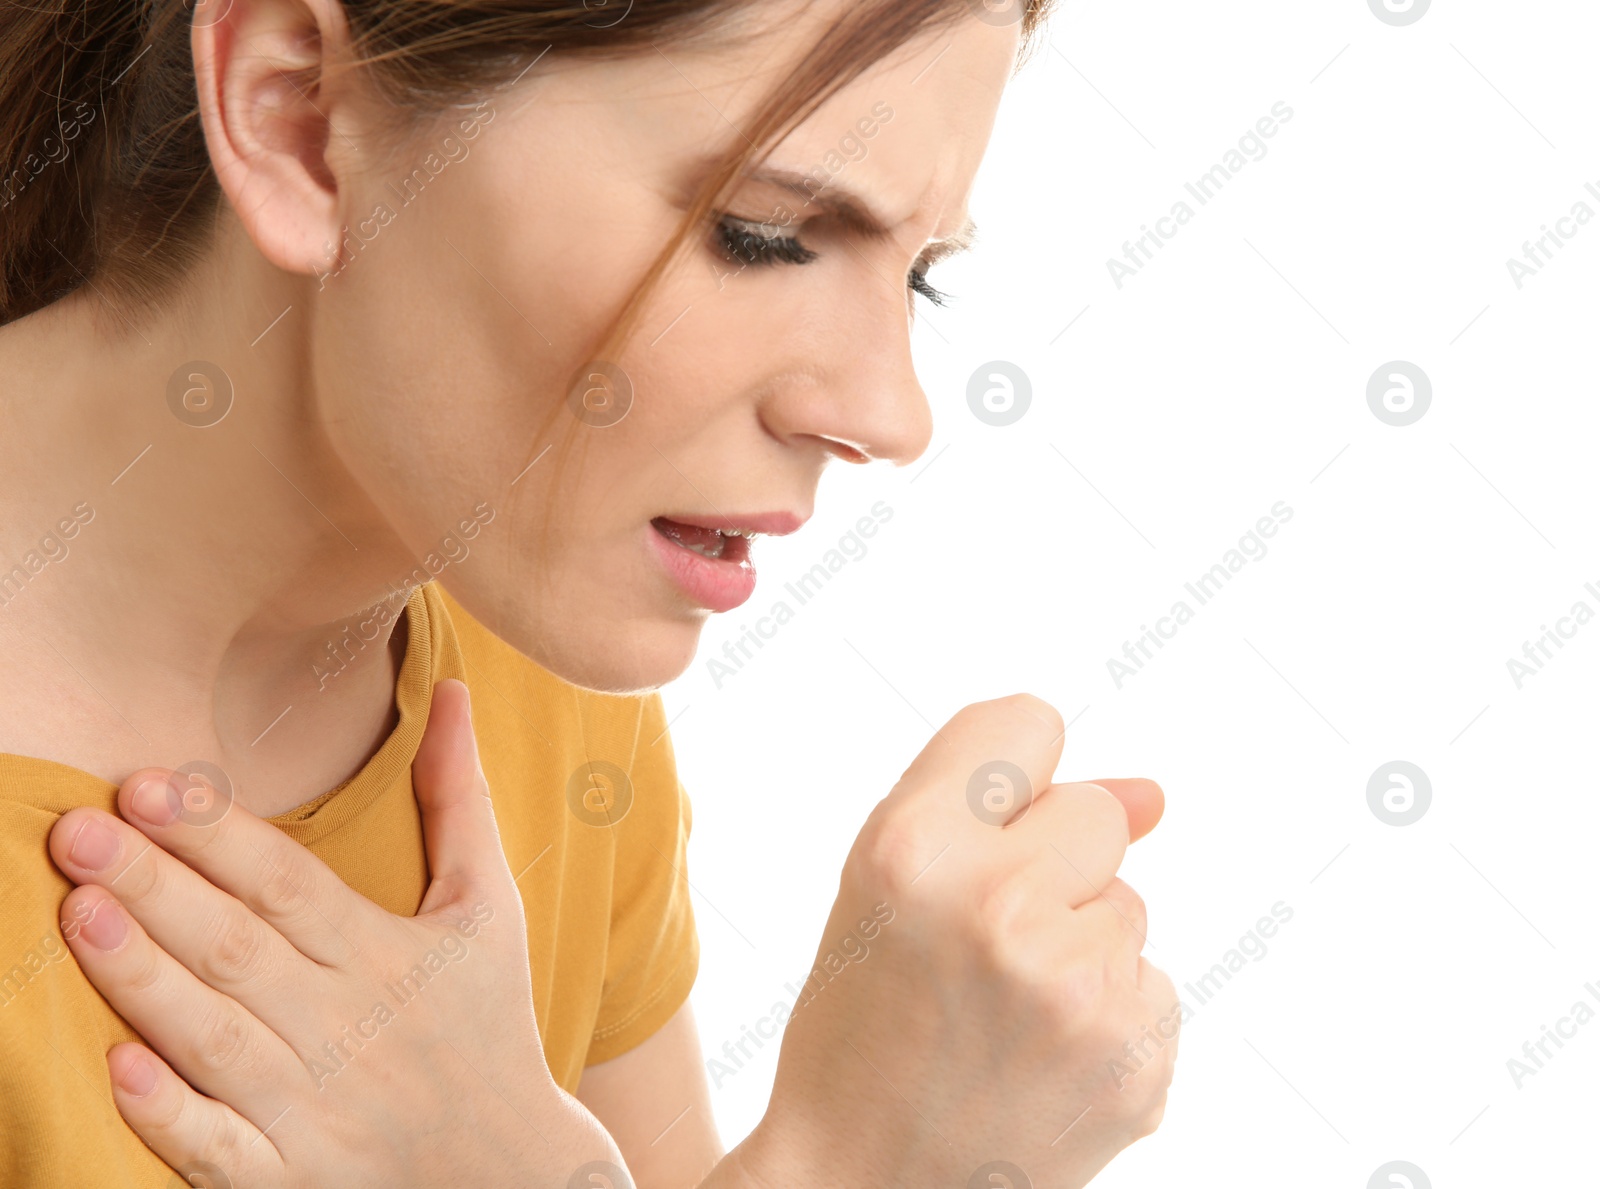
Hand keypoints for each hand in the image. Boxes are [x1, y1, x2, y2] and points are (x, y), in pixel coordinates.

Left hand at [49, 679, 619, 1187]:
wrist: (510, 1168)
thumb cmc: (488, 1018)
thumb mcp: (488, 906)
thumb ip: (457, 800)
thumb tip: (450, 690)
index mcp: (387, 956)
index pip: (291, 883)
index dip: (219, 832)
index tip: (149, 783)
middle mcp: (348, 1027)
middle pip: (238, 949)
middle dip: (156, 887)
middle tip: (77, 831)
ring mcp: (317, 1110)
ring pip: (215, 1039)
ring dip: (144, 979)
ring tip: (77, 912)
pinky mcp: (293, 1180)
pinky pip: (220, 1154)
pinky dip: (171, 1117)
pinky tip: (116, 1068)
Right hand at [736, 695, 1176, 1188]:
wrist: (865, 1187)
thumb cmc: (863, 1023)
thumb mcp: (881, 885)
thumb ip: (996, 802)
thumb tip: (1155, 796)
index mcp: (914, 849)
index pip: (1026, 722)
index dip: (1008, 782)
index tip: (978, 837)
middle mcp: (1001, 907)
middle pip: (1097, 813)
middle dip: (1051, 863)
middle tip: (983, 943)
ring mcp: (1080, 991)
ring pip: (1128, 904)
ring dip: (1079, 942)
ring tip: (1004, 1012)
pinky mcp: (1138, 1061)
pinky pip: (1152, 982)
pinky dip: (1107, 1011)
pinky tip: (1042, 1057)